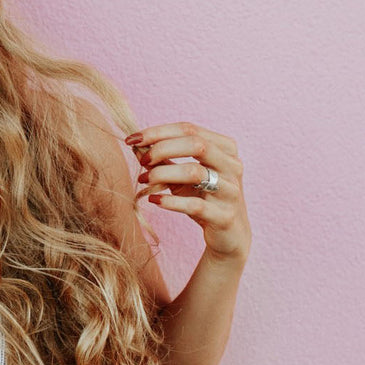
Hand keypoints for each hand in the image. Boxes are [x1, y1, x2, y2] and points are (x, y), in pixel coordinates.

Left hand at [126, 122, 250, 262]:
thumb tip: (135, 145)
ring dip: (162, 174)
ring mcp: (231, 191)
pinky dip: (171, 201)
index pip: (189, 129)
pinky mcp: (225, 216)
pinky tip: (154, 200)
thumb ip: (162, 160)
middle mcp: (232, 166)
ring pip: (195, 173)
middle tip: (142, 161)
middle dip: (162, 149)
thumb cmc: (202, 198)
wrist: (228, 235)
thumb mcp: (181, 176)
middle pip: (197, 144)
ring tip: (144, 180)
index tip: (131, 139)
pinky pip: (195, 205)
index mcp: (224, 148)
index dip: (158, 132)